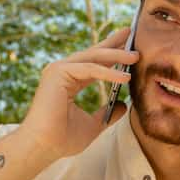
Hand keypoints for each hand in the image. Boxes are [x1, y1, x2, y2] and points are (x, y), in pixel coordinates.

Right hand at [18, 27, 138, 160]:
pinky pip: (89, 69)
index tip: (129, 49)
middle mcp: (62, 72)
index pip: (94, 64)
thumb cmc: (62, 140)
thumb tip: (123, 104)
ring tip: (136, 56)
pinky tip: (125, 76)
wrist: (43, 147)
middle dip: (114, 43)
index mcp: (68, 81)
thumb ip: (107, 113)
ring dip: (116, 55)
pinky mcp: (58, 73)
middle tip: (131, 32)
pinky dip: (108, 72)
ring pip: (93, 58)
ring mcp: (58, 70)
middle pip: (93, 53)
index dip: (112, 55)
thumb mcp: (93, 125)